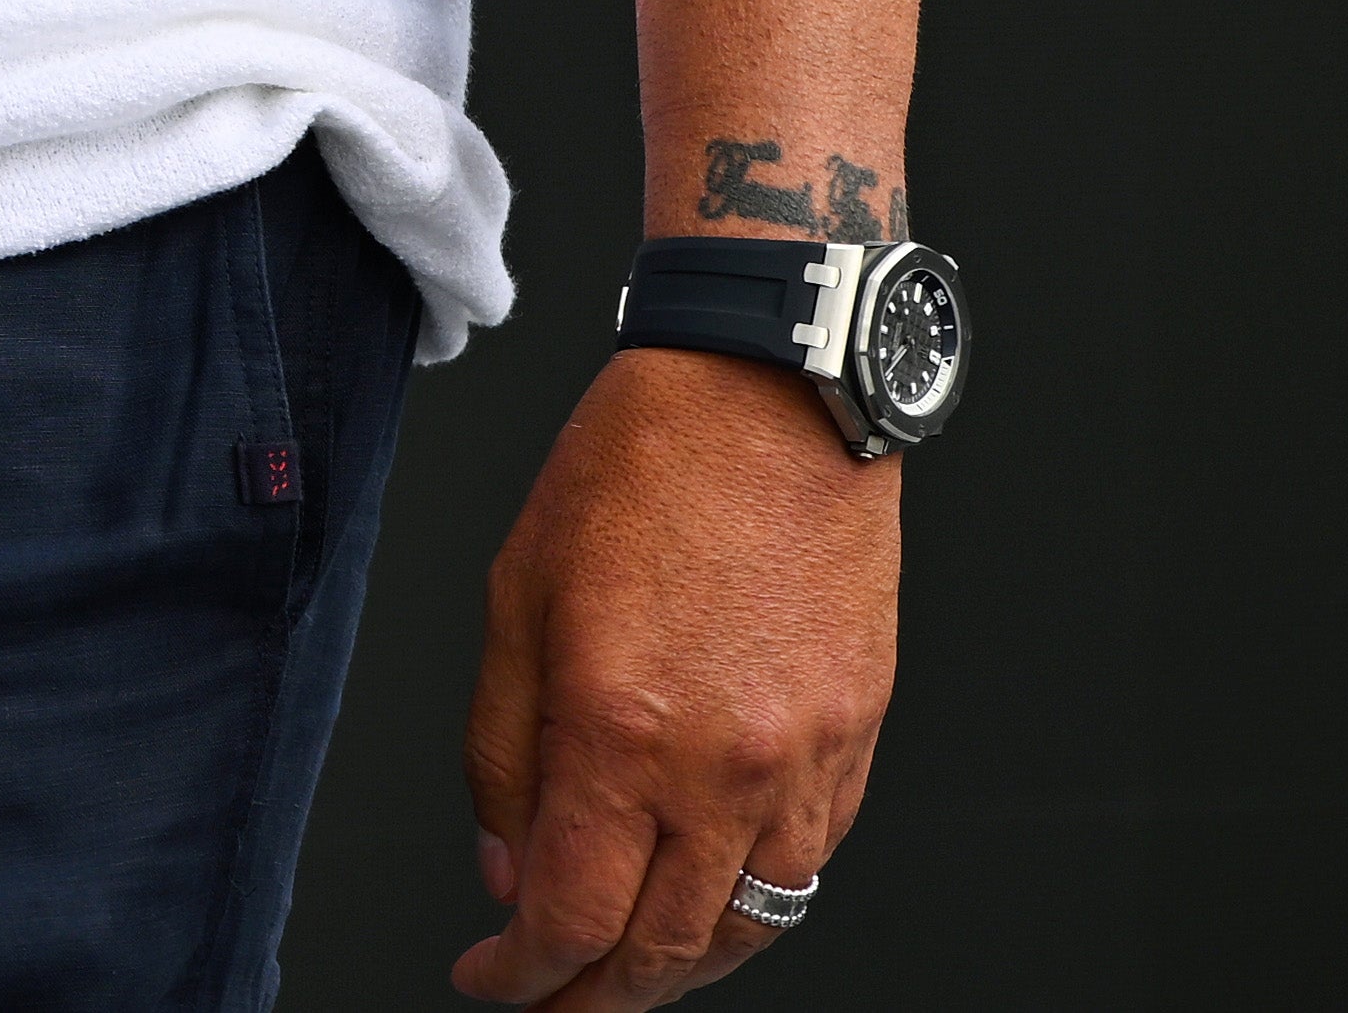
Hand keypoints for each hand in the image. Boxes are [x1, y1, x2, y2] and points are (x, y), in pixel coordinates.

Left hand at [453, 350, 892, 999]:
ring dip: (681, 967)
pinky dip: (754, 902)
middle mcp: (724, 765)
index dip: (523, 976)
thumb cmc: (635, 472)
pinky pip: (808, 863)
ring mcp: (805, 761)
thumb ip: (503, 755)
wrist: (769, 395)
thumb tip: (509, 873)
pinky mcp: (858, 739)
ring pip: (750, 927)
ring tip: (625, 969)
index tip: (489, 982)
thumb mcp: (515, 599)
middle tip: (547, 1003)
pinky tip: (708, 895)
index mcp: (622, 730)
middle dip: (596, 999)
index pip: (571, 917)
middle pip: (663, 949)